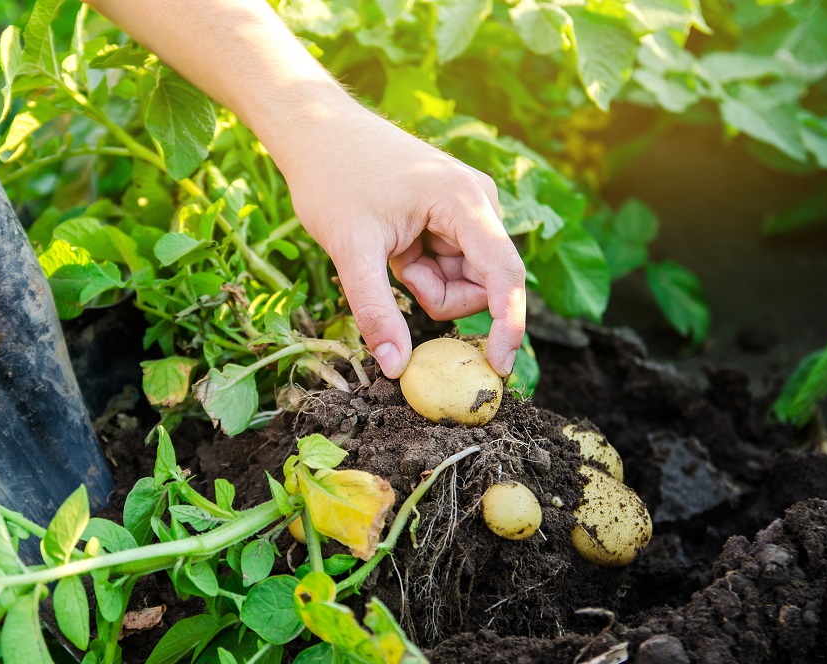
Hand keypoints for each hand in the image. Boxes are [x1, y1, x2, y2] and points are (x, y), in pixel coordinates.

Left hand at [279, 99, 526, 378]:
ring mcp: (469, 209)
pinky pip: (450, 265)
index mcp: (466, 201)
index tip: (498, 367)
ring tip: (392, 252)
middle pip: (483, 283)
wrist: (318, 131)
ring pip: (464, 280)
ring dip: (428, 282)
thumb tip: (395, 368)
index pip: (504, 274)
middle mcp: (479, 202)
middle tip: (397, 270)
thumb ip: (376, 311)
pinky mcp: (454, 216)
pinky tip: (396, 244)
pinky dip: (422, 269)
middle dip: (439, 294)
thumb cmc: (332, 179)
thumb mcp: (351, 250)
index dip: (508, 324)